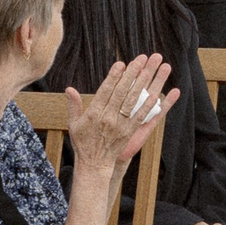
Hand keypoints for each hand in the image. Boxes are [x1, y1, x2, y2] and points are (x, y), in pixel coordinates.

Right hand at [67, 53, 176, 175]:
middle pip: (121, 93)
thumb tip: (69, 89)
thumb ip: (73, 105)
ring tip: (149, 70)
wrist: (94, 164)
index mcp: (93, 114)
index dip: (114, 76)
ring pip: (132, 102)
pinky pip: (140, 116)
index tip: (121, 63)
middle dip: (131, 75)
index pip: (105, 91)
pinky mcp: (129, 132)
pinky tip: (156, 93)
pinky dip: (149, 105)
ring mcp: (120, 125)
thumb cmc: (83, 142)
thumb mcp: (73, 124)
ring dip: (141, 85)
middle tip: (140, 60)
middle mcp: (107, 118)